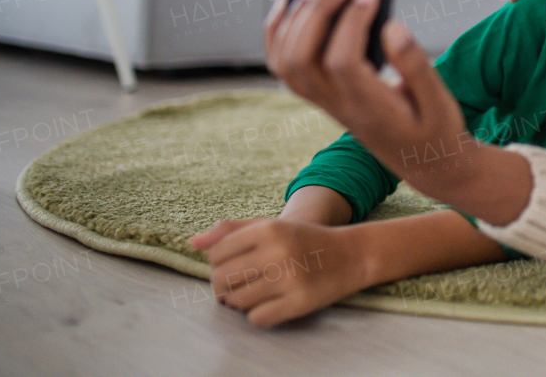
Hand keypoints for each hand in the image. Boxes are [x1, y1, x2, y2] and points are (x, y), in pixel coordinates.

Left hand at [188, 218, 369, 328]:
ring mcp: (289, 278)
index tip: (232, 266)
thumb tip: (194, 243)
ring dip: (240, 301)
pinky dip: (258, 314)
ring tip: (256, 292)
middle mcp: (278, 252)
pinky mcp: (299, 302)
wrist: (351, 255)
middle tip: (239, 283)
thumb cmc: (303, 240)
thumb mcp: (271, 226)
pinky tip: (270, 303)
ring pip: (237, 301)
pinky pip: (256, 318)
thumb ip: (232, 230)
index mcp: (268, 229)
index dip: (218, 263)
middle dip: (224, 285)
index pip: (216, 253)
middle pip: (222, 279)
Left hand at [265, 0, 532, 225]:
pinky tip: (287, 4)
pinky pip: (284, 68)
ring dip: (294, 20)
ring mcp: (326, 103)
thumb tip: (392, 26)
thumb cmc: (437, 128)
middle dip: (317, 13)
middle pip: (304, 59)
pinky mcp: (323, 97)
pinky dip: (277, 34)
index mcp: (372, 109)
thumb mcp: (441, 102)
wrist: (426, 163)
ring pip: (287, 63)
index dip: (351, 22)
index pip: (342, 61)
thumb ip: (416, 66)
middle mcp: (340, 107)